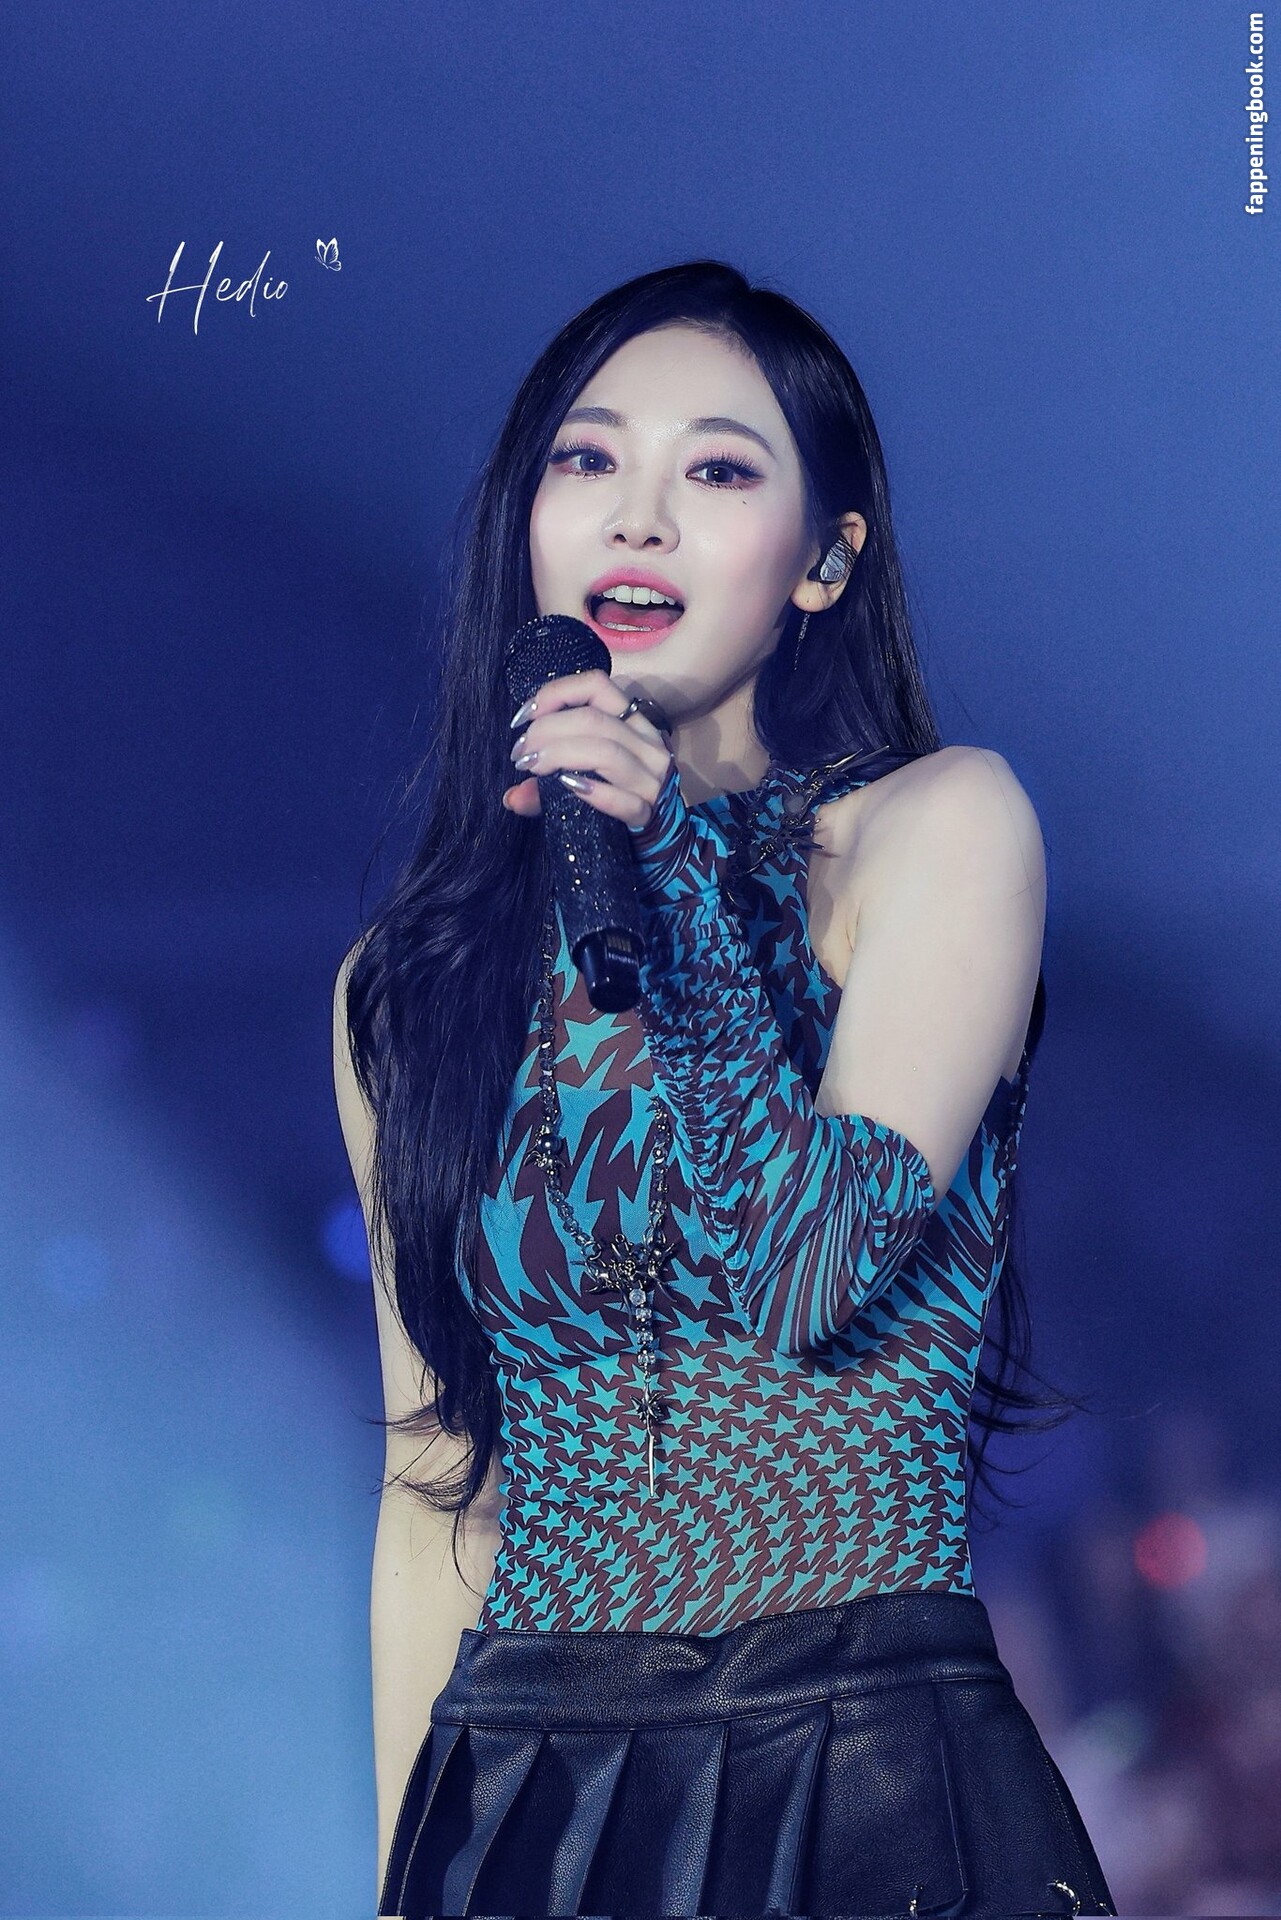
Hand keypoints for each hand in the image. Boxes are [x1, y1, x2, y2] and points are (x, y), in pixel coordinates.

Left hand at [501, 668, 673, 829]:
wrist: (657, 841)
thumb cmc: (616, 798)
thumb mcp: (584, 777)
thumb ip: (546, 783)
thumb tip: (511, 797)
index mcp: (632, 723)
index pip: (596, 685)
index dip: (555, 693)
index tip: (523, 718)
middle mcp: (647, 744)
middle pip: (593, 720)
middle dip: (546, 731)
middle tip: (521, 753)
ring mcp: (652, 780)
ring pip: (606, 751)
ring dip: (559, 755)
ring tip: (533, 768)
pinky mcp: (649, 813)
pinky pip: (621, 799)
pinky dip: (591, 791)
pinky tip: (567, 787)